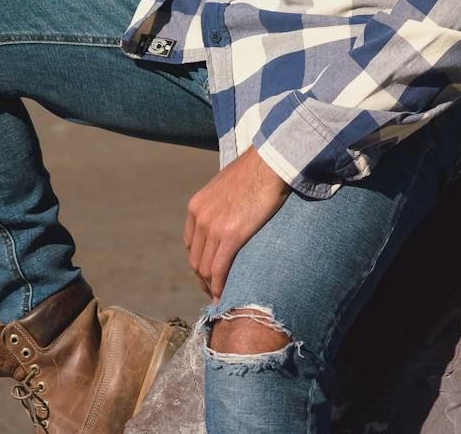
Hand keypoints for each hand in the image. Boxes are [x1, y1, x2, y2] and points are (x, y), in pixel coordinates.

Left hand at [183, 147, 290, 298]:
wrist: (269, 162)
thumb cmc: (255, 171)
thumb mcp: (226, 186)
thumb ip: (221, 204)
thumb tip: (230, 216)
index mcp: (197, 206)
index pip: (190, 244)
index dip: (199, 262)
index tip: (209, 273)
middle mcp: (200, 217)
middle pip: (195, 259)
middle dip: (203, 279)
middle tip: (215, 291)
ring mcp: (213, 227)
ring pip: (205, 268)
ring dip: (211, 286)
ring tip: (221, 297)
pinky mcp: (231, 235)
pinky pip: (219, 268)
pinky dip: (220, 286)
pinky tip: (225, 294)